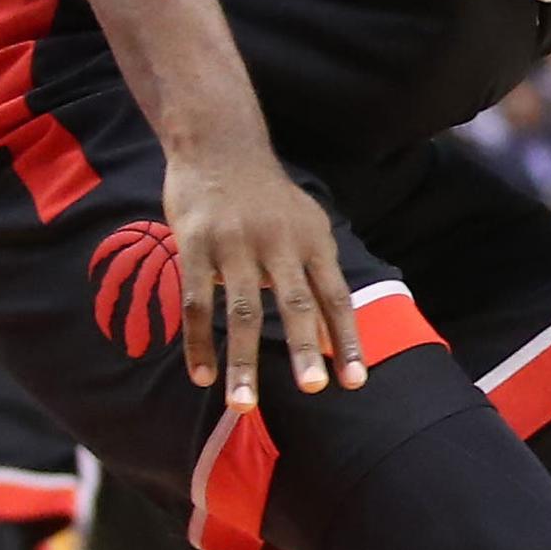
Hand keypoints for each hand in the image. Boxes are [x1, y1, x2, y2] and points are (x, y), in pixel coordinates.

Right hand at [163, 145, 361, 411]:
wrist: (219, 144)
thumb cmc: (269, 198)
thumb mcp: (306, 227)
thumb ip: (317, 277)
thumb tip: (329, 340)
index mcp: (313, 241)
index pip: (336, 297)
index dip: (348, 339)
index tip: (355, 382)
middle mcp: (278, 243)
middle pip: (295, 303)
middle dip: (302, 349)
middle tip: (312, 389)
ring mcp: (235, 244)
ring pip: (240, 311)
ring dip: (242, 362)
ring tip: (243, 405)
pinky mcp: (194, 244)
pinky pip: (196, 302)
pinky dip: (198, 343)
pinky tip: (203, 377)